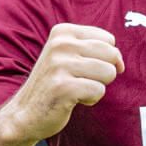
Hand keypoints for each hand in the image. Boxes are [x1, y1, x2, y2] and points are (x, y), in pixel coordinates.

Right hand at [0, 24, 123, 144]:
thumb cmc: (54, 84)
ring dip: (97, 86)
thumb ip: (95, 50)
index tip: (87, 68)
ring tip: (76, 89)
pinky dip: (91, 99)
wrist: (25, 113)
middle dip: (104, 72)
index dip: (107, 58)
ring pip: (108, 72)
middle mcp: (60, 44)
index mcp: (63, 32)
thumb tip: (121, 62)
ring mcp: (60, 65)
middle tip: (82, 80)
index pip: (109, 40)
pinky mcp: (63, 87)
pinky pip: (99, 91)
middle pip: (112, 54)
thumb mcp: (68, 56)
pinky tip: (72, 99)